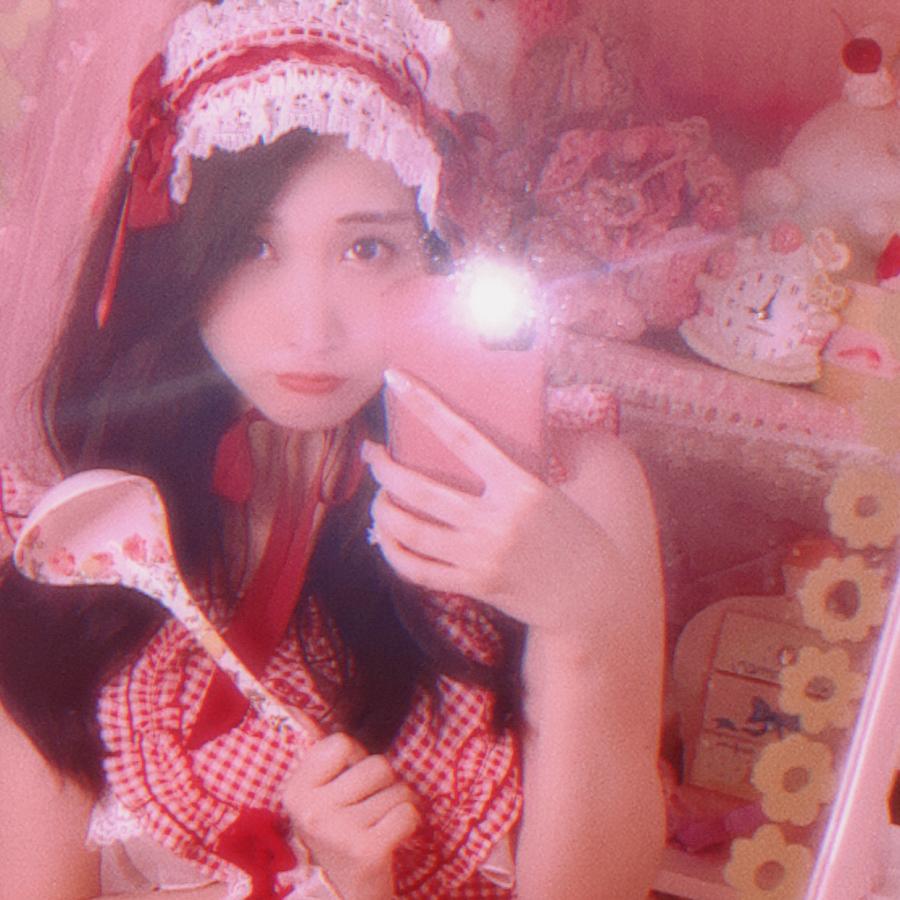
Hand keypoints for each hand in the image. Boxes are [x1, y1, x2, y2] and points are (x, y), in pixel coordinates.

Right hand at [282, 733, 419, 899]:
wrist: (345, 895)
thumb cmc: (339, 835)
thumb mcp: (318, 797)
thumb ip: (321, 758)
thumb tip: (303, 709)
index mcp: (296, 792)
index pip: (342, 743)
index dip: (356, 759)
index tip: (350, 784)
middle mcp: (312, 812)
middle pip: (377, 764)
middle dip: (383, 784)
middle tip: (368, 810)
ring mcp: (339, 832)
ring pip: (398, 789)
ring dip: (397, 804)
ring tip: (379, 825)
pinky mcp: (368, 850)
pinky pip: (409, 812)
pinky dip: (410, 823)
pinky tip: (392, 837)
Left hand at [364, 370, 642, 635]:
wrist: (592, 597)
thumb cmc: (578, 535)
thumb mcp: (563, 487)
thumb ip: (535, 455)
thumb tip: (524, 415)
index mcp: (520, 486)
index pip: (462, 436)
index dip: (425, 406)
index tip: (395, 381)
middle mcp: (496, 521)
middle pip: (420, 490)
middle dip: (384, 469)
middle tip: (372, 454)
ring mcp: (481, 556)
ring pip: (410, 531)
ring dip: (383, 510)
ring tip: (379, 496)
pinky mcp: (473, 585)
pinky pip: (417, 570)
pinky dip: (393, 551)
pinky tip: (388, 537)